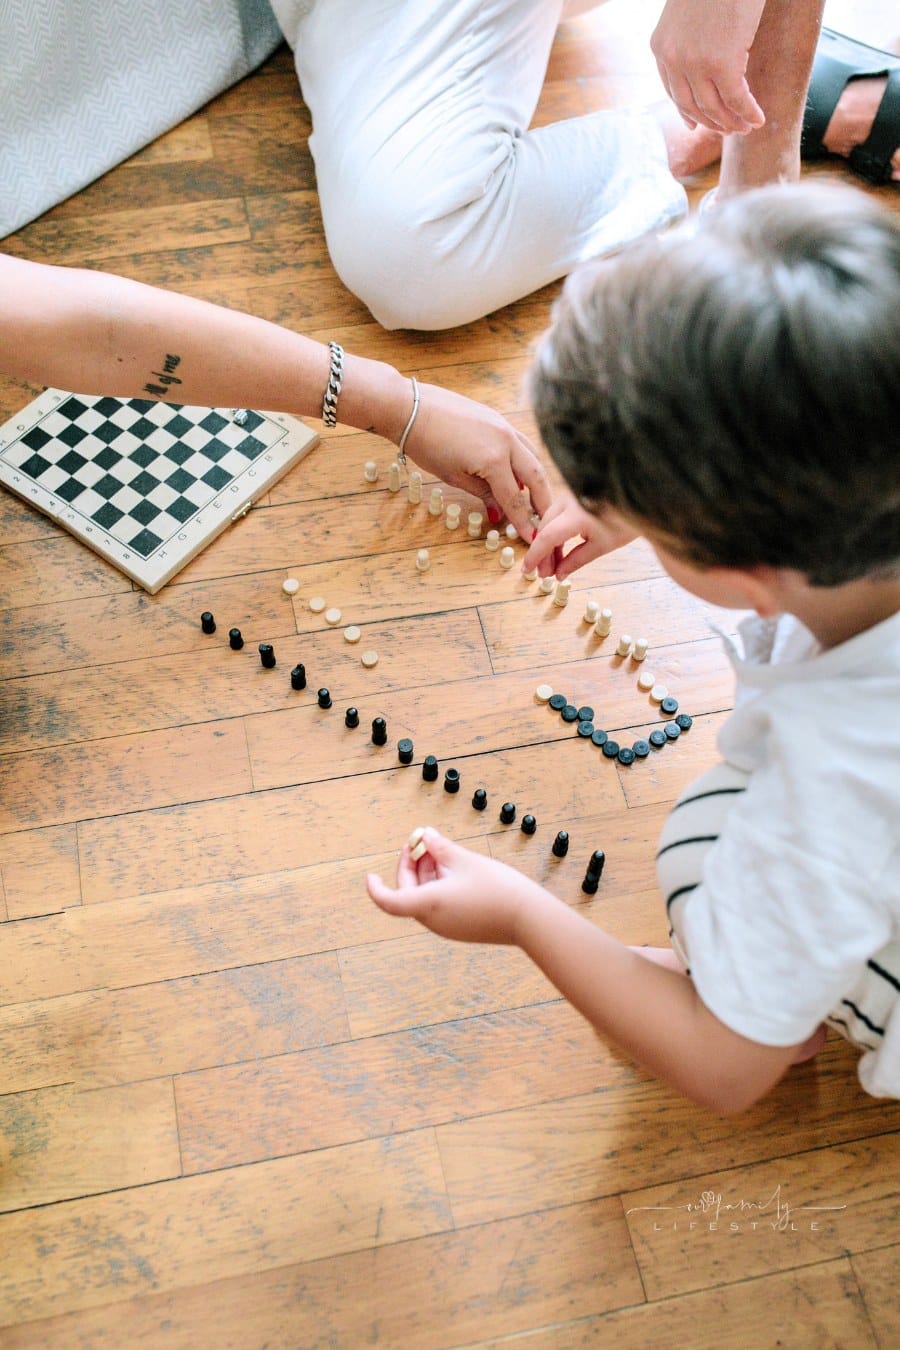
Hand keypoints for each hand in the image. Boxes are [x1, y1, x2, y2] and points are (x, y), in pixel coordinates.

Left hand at [366, 827, 553, 945]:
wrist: (530, 918)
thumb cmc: (497, 888)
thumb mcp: (465, 860)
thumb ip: (440, 847)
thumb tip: (424, 835)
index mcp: (428, 904)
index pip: (389, 901)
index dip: (375, 888)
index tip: (370, 875)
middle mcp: (433, 920)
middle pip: (408, 892)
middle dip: (411, 864)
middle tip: (420, 841)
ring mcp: (447, 926)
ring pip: (425, 896)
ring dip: (427, 871)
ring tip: (440, 847)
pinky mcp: (460, 927)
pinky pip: (439, 903)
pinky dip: (439, 883)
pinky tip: (453, 865)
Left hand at [405, 383, 551, 540]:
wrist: (412, 408)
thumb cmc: (427, 444)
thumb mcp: (454, 477)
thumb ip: (483, 493)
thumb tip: (499, 512)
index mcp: (494, 460)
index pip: (514, 497)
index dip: (524, 520)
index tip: (533, 537)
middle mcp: (506, 441)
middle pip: (535, 476)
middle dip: (543, 500)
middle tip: (545, 519)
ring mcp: (505, 426)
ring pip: (533, 456)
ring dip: (537, 479)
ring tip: (537, 498)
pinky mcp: (499, 418)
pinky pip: (521, 443)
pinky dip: (525, 460)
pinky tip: (520, 473)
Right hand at [521, 490, 637, 579]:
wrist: (639, 501)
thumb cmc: (625, 522)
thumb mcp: (601, 547)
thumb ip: (576, 561)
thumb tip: (558, 575)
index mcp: (577, 515)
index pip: (547, 537)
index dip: (535, 556)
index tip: (528, 570)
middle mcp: (569, 502)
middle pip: (545, 529)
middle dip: (542, 554)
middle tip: (545, 574)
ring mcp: (570, 497)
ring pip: (548, 522)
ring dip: (548, 545)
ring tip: (553, 566)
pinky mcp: (572, 497)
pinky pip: (556, 516)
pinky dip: (555, 534)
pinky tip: (559, 550)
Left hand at [650, 0, 766, 134]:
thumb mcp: (689, 14)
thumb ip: (687, 39)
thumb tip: (703, 62)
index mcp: (660, 47)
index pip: (672, 91)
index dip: (687, 111)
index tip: (696, 124)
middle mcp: (673, 59)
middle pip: (691, 105)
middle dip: (712, 122)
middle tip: (729, 130)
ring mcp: (696, 64)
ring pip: (714, 107)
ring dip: (732, 122)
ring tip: (746, 127)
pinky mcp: (722, 64)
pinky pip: (737, 100)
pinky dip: (749, 113)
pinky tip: (759, 119)